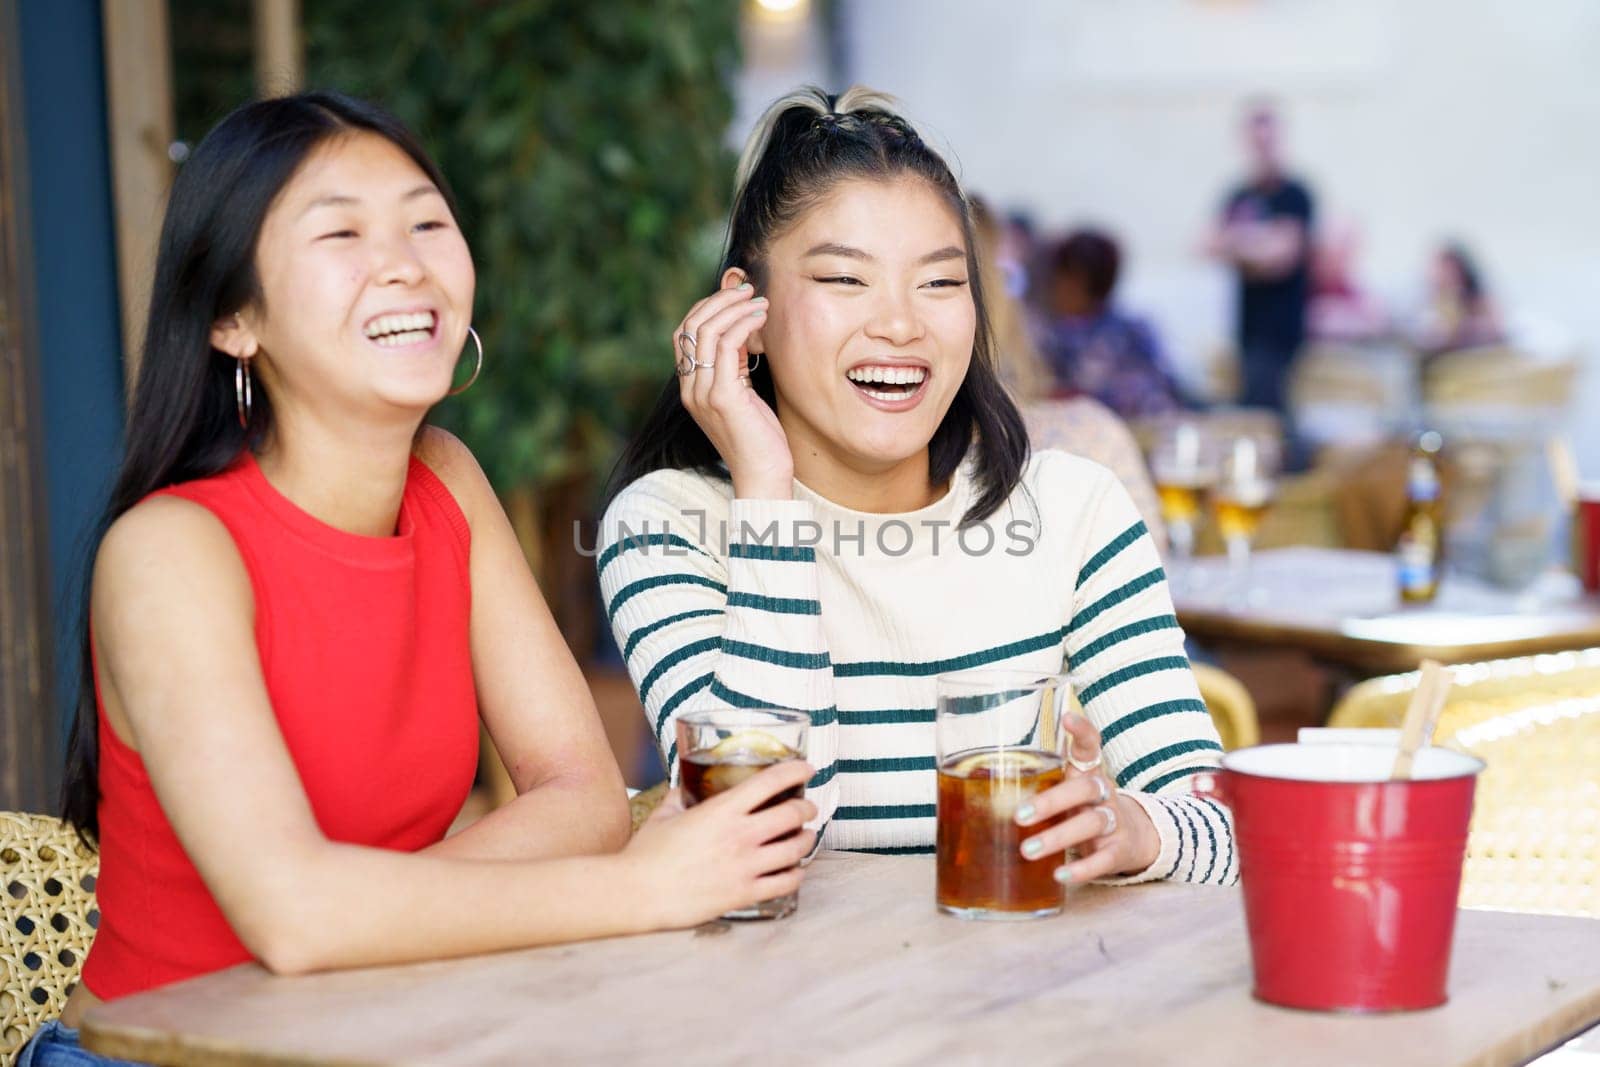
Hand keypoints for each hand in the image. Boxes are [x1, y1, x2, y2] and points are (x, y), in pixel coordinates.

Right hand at [624, 759, 816, 928]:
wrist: (636, 893)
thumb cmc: (646, 854)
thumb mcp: (664, 814)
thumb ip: (681, 797)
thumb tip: (686, 787)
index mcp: (722, 810)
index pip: (771, 781)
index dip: (796, 770)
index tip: (807, 768)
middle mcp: (739, 835)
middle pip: (793, 814)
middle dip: (807, 808)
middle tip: (807, 807)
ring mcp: (745, 866)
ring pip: (796, 848)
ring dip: (806, 839)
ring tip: (805, 837)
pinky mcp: (744, 894)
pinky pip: (786, 883)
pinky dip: (796, 874)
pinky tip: (793, 871)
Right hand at [674, 282, 793, 498]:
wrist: (763, 476)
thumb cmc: (759, 439)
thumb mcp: (743, 395)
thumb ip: (734, 367)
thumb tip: (742, 331)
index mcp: (690, 388)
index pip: (684, 334)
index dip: (706, 307)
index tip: (736, 295)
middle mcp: (690, 389)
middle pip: (691, 326)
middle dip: (720, 300)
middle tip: (749, 289)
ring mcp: (702, 393)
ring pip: (707, 331)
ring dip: (734, 307)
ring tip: (759, 300)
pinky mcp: (722, 397)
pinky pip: (726, 346)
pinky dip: (743, 324)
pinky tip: (760, 318)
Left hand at [1013, 712, 1159, 883]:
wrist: (1132, 838)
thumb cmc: (1081, 808)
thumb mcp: (1065, 790)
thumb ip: (1033, 784)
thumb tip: (965, 788)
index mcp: (1088, 773)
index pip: (1090, 746)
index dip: (1082, 731)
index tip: (1067, 717)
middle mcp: (1104, 793)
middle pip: (1085, 789)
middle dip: (1052, 801)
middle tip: (1020, 815)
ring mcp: (1115, 821)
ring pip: (1092, 823)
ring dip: (1059, 837)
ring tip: (1027, 851)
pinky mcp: (1119, 850)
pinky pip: (1104, 859)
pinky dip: (1082, 868)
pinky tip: (1060, 875)